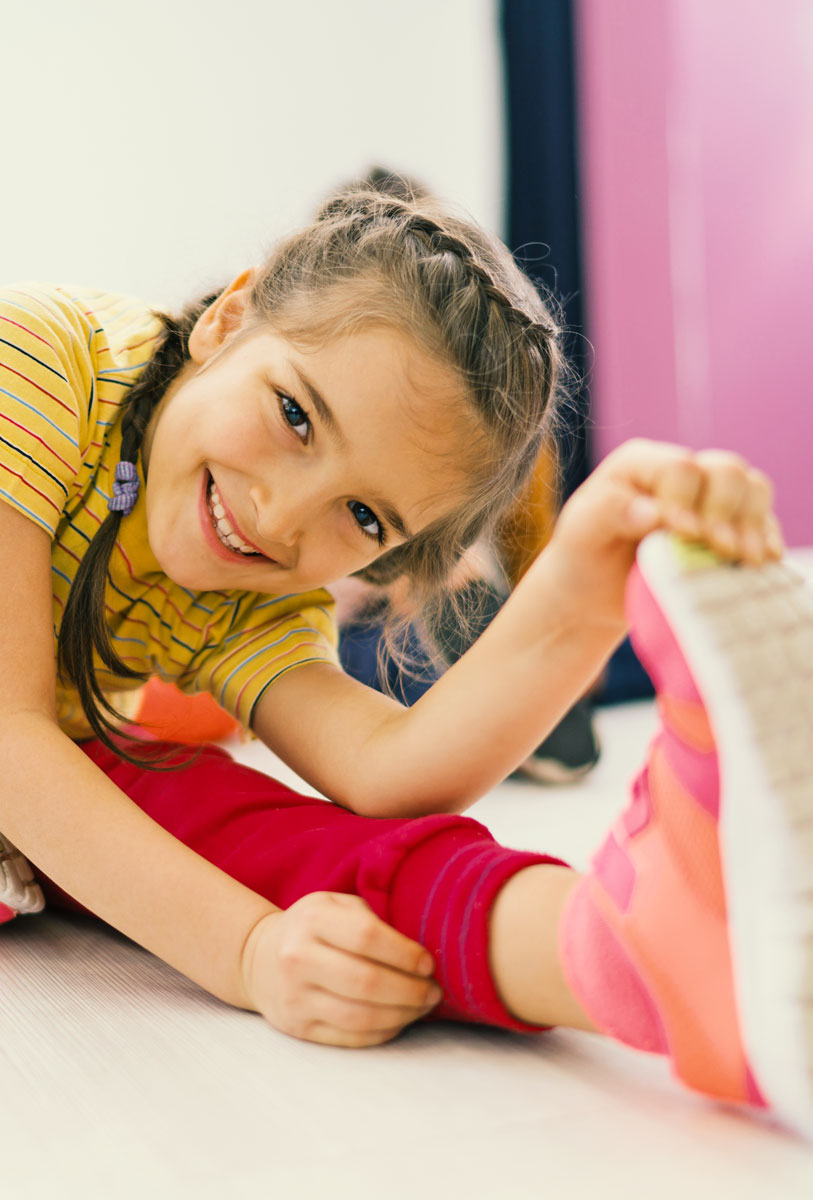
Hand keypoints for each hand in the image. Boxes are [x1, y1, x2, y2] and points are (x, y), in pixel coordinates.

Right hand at [240, 892, 442, 1045]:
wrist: (258, 959)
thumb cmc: (313, 927)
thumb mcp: (335, 905)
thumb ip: (371, 917)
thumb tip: (421, 946)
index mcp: (312, 918)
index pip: (367, 937)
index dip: (404, 953)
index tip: (428, 963)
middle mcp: (298, 957)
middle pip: (366, 981)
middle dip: (410, 990)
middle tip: (434, 991)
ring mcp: (295, 996)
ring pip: (360, 1015)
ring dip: (402, 1015)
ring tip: (423, 1006)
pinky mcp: (298, 1028)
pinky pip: (350, 1037)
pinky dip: (383, 1031)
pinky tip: (400, 1020)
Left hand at [546, 439, 784, 626]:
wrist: (593, 592)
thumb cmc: (583, 554)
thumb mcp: (582, 531)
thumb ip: (612, 513)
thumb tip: (654, 513)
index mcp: (641, 463)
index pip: (681, 469)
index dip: (687, 502)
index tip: (683, 536)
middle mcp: (679, 473)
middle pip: (725, 471)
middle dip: (726, 510)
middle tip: (720, 547)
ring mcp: (707, 498)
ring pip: (751, 489)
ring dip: (751, 523)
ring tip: (742, 557)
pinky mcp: (727, 527)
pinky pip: (761, 520)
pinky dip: (763, 538)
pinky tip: (760, 560)